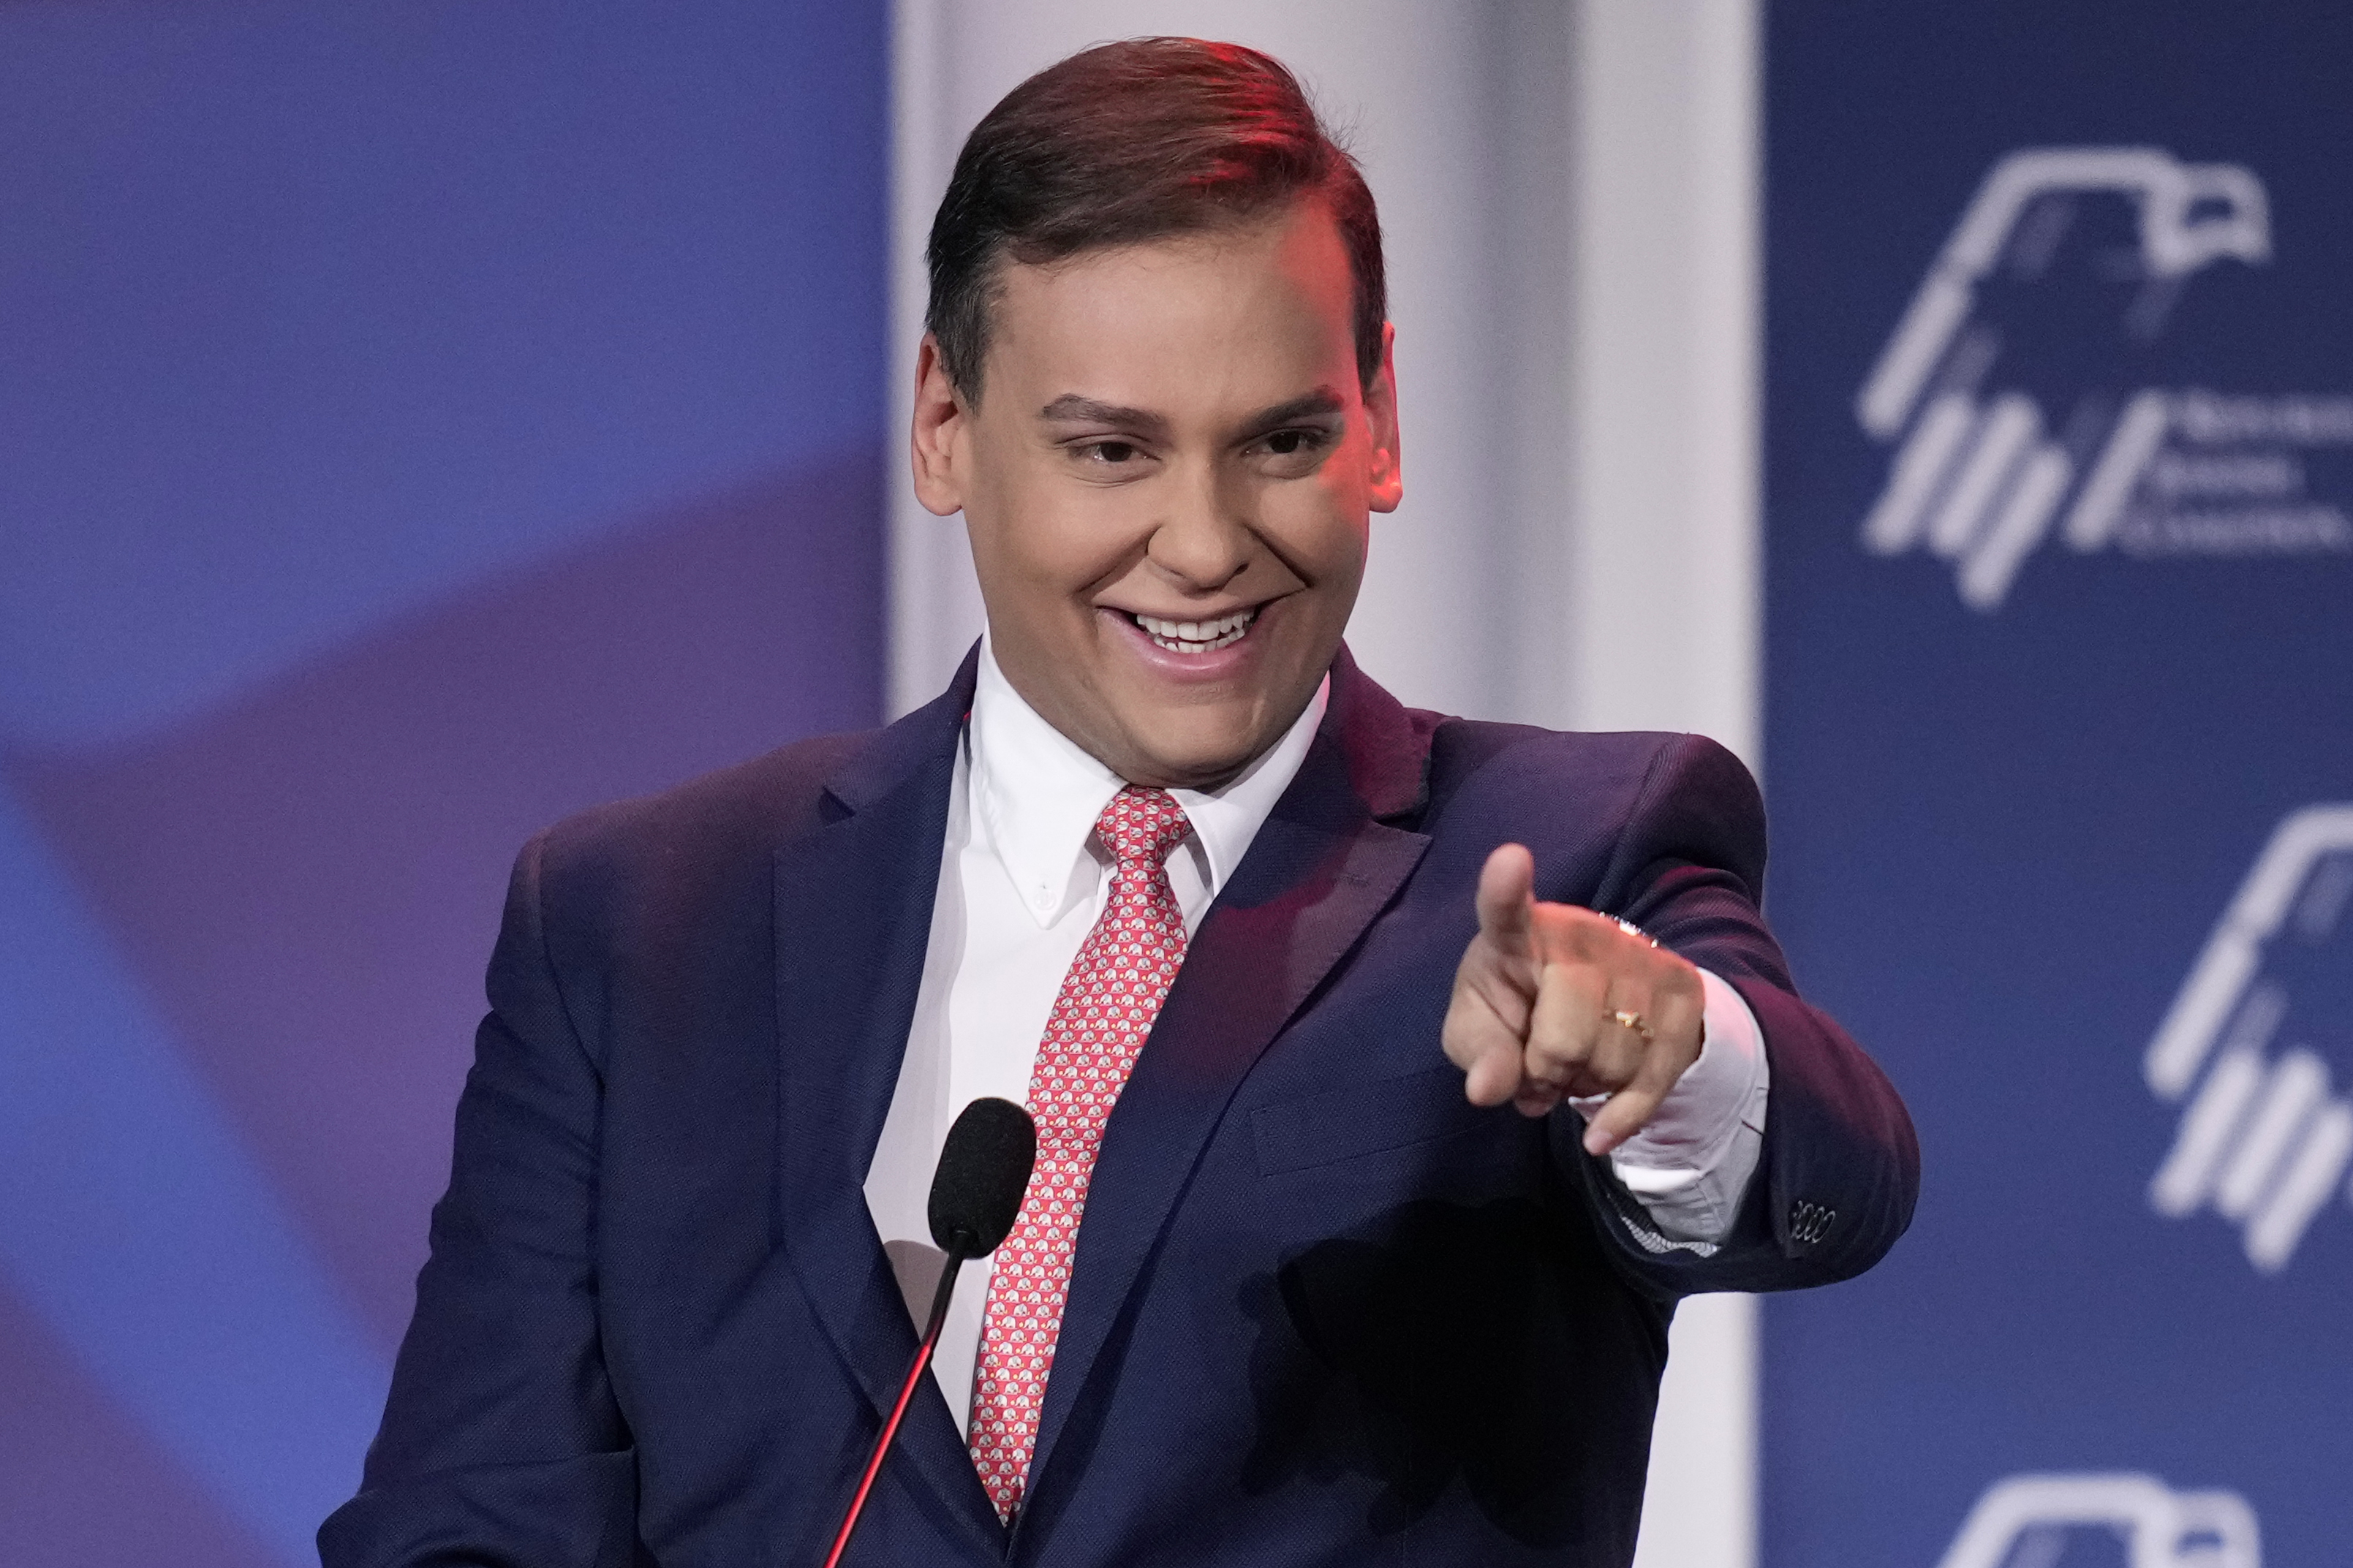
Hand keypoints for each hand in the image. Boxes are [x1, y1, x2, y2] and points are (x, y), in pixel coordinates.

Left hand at [1442, 843, 1705, 1154]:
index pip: (1506, 909)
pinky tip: (1600, 1133)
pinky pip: (1657, 1076)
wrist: (1591, 1003)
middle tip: (1539, 1071)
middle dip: (1547, 1077)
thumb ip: (1479, 1055)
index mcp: (1518, 934)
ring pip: (1614, 1064)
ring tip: (1571, 1071)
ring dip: (1586, 1090)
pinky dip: (1624, 1117)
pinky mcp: (1681, 988)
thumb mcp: (1479, 1031)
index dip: (1505, 887)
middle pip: (1565, 1041)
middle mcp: (1583, 933)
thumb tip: (1487, 1089)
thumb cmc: (1517, 1009)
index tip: (1509, 861)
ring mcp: (1639, 956)